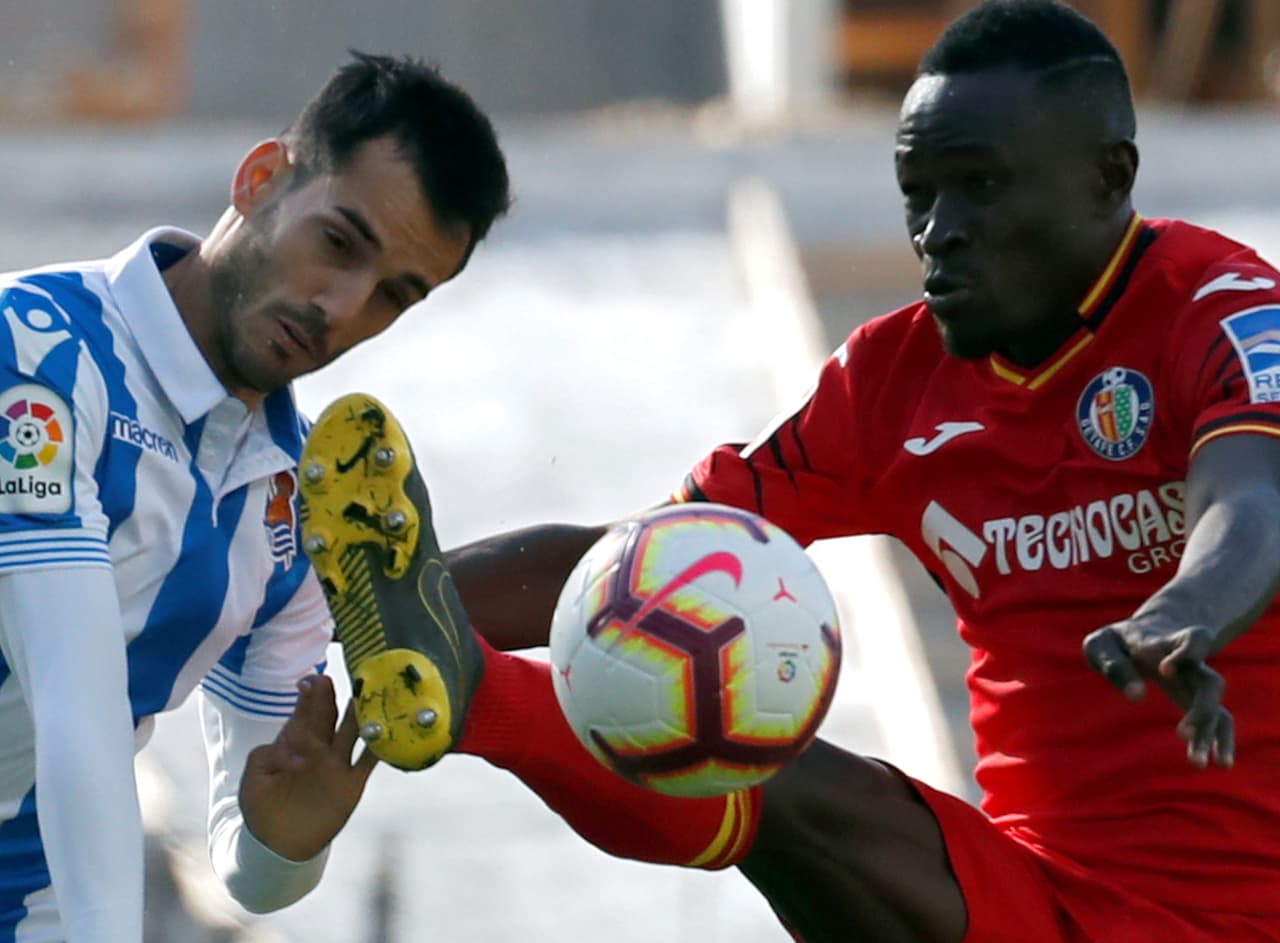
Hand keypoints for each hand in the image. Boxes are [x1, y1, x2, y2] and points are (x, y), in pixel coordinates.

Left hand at [239, 673, 377, 860]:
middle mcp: (320, 749)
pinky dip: (379, 747)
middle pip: (326, 719)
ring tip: (364, 695)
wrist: (280, 845)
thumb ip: (265, 756)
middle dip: (326, 700)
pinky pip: (368, 762)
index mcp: (295, 745)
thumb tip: (285, 745)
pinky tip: (388, 731)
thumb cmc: (264, 808)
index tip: (308, 681)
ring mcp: (337, 765)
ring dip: (358, 715)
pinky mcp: (351, 785)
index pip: (303, 717)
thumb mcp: (254, 780)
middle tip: (327, 681)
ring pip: (351, 734)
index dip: (307, 700)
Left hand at [1083, 620, 1233, 769]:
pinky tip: (1220, 763)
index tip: (1164, 671)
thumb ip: (1113, 665)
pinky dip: (1221, 740)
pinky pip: (1220, 720)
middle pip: (1210, 684)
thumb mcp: (1102, 644)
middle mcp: (1191, 665)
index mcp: (1168, 643)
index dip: (1186, 653)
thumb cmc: (1119, 640)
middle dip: (1201, 710)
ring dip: (1208, 734)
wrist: (1150, 632)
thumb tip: (1137, 696)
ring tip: (1197, 763)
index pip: (1193, 640)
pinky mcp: (1198, 700)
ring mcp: (1197, 685)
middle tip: (1181, 735)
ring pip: (1216, 708)